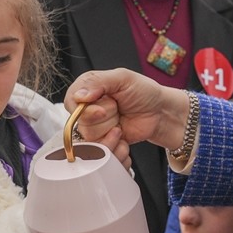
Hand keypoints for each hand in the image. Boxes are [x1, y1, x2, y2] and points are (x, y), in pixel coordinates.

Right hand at [67, 68, 189, 150]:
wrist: (160, 113)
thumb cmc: (144, 92)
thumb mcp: (123, 78)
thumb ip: (98, 82)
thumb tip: (78, 96)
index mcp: (88, 89)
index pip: (71, 102)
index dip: (85, 110)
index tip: (102, 110)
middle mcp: (87, 109)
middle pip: (82, 124)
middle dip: (106, 119)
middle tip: (119, 110)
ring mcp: (95, 128)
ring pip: (91, 140)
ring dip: (111, 134)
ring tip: (121, 125)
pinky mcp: (104, 144)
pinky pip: (101, 154)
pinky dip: (116, 148)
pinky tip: (123, 138)